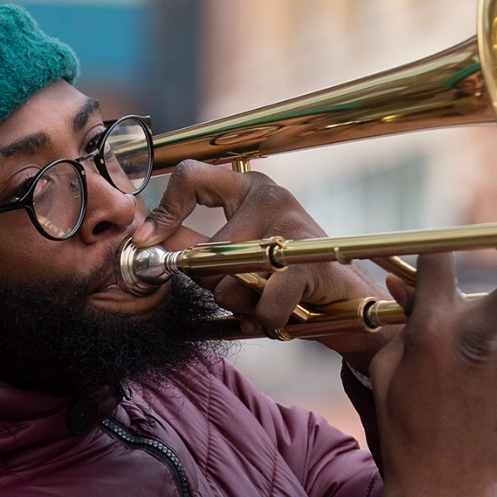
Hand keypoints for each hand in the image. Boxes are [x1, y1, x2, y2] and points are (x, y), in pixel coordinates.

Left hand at [137, 160, 393, 370]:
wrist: (348, 304)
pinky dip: (266, 320)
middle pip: (203, 253)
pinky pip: (262, 304)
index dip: (163, 211)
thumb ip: (197, 246)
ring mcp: (292, 224)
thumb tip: (148, 243)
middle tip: (242, 292)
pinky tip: (282, 316)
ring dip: (241, 307)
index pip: (190, 176)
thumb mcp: (240, 256)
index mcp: (249, 187)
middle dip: (213, 286)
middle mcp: (270, 195)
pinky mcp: (309, 259)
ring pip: (226, 282)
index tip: (148, 242)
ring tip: (266, 302)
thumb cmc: (289, 280)